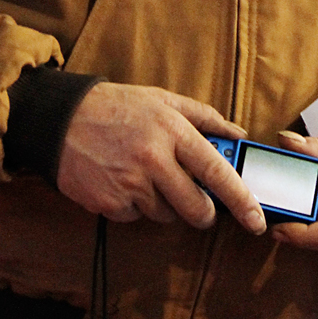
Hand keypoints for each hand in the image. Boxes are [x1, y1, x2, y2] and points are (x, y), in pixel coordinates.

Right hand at [56, 83, 266, 235]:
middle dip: (203, 212)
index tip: (256, 219)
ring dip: (165, 204)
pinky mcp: (110, 203)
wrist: (61, 120)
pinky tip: (123, 182)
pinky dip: (136, 206)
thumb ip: (204, 116)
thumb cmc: (118, 107)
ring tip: (146, 176)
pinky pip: (138, 217)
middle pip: (196, 208)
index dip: (241, 200)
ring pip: (167, 215)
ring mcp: (130, 184)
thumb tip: (238, 135)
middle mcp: (153, 159)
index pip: (217, 173)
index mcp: (172, 131)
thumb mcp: (162, 99)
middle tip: (198, 204)